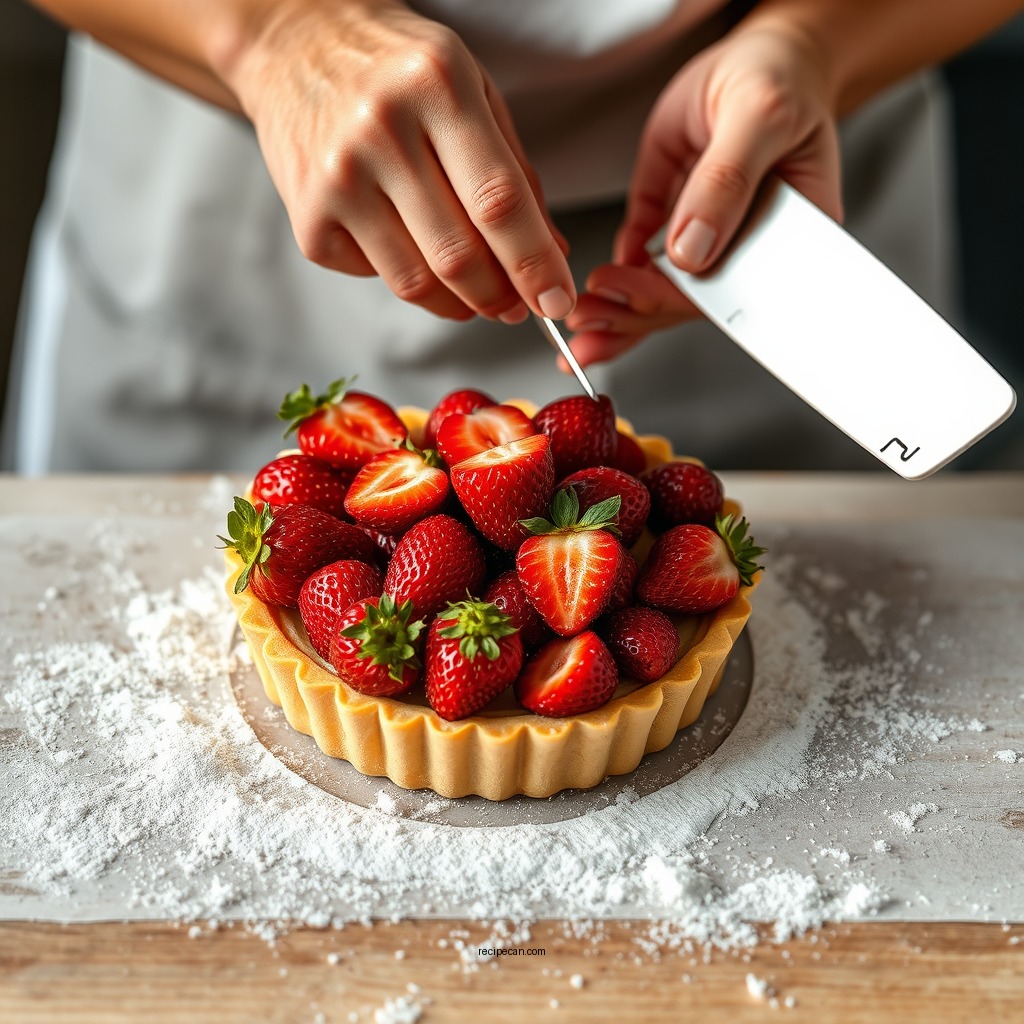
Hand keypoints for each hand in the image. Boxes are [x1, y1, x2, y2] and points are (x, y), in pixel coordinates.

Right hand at [227, 0, 573, 321]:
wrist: (296, 45)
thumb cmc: (397, 70)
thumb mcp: (474, 92)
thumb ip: (516, 174)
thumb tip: (551, 255)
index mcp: (437, 86)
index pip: (498, 200)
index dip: (533, 264)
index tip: (556, 302)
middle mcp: (380, 128)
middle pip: (458, 255)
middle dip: (500, 297)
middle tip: (517, 305)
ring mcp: (337, 176)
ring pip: (417, 281)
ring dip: (459, 302)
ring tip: (475, 293)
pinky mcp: (308, 216)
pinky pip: (376, 277)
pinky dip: (407, 276)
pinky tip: (410, 246)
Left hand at [565, 20, 841, 364]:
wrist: (755, 58)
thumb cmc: (777, 81)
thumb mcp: (758, 118)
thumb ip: (726, 182)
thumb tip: (691, 249)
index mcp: (786, 239)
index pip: (734, 289)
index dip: (683, 301)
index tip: (639, 297)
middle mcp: (743, 250)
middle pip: (689, 300)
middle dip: (636, 312)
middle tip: (590, 317)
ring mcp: (704, 240)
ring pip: (661, 290)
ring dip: (619, 310)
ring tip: (582, 321)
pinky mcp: (669, 223)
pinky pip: (641, 262)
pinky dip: (617, 279)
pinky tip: (594, 296)